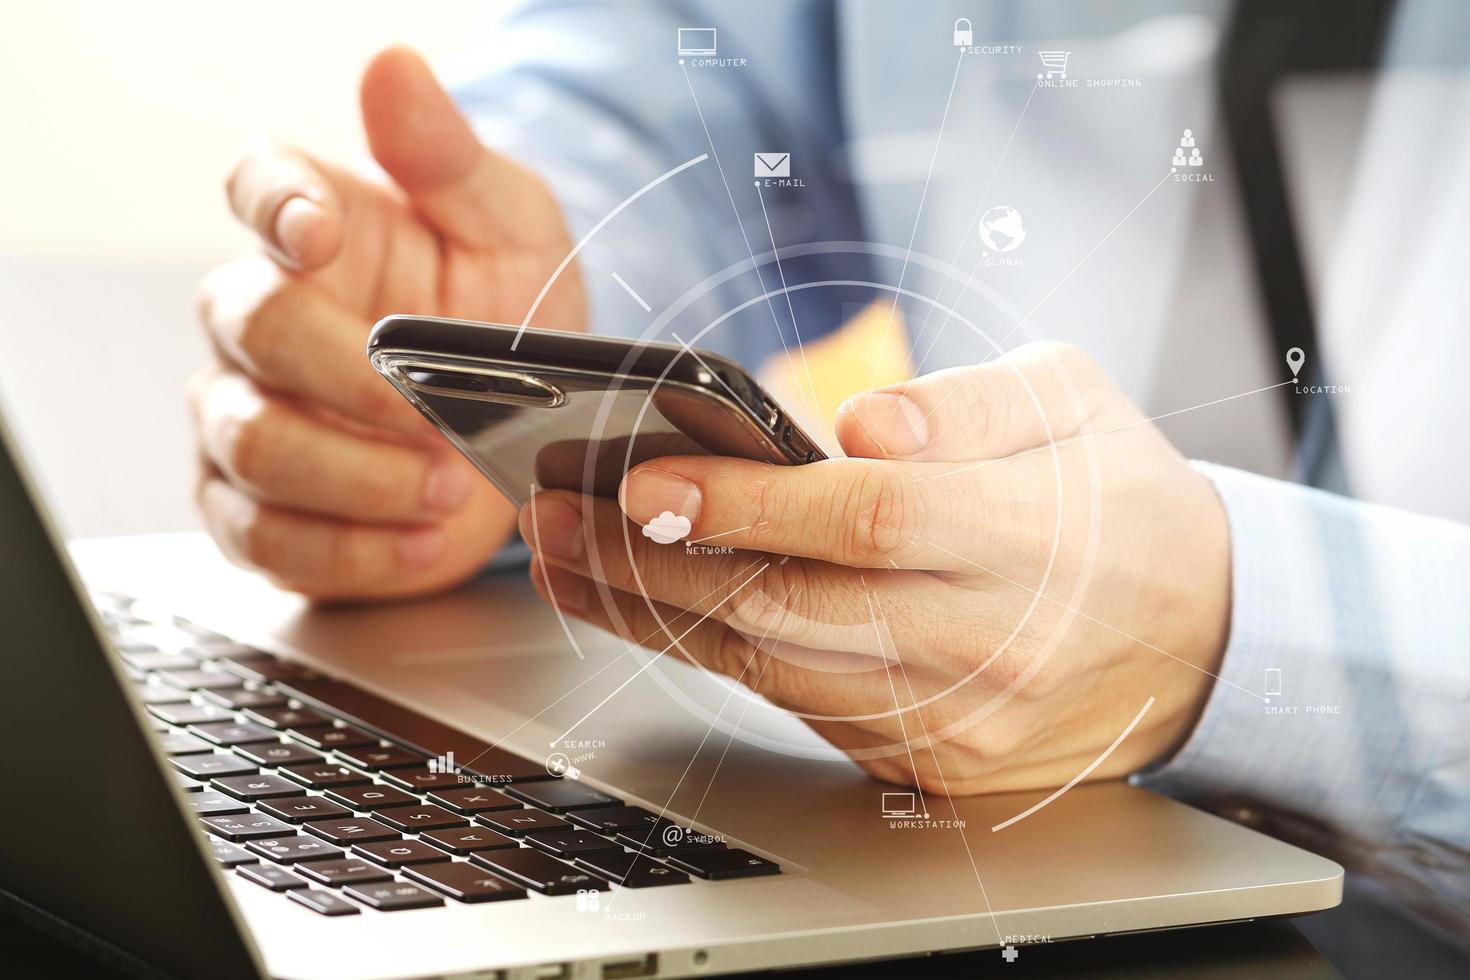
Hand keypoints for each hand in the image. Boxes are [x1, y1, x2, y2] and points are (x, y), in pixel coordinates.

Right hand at [191, 47, 583, 600]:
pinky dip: (347, 549)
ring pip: (253, 444)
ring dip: (358, 476)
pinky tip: (416, 542)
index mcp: (317, 228)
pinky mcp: (258, 508)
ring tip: (446, 489)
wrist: (532, 428)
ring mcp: (249, 413)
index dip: (277, 205)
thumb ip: (450, 160)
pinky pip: (265, 535)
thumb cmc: (509, 312)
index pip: (257, 187)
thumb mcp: (512, 229)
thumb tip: (393, 67)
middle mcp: (262, 315)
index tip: (323, 233)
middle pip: (251, 327)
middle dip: (349, 381)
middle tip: (438, 419)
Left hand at [520, 342, 1230, 794]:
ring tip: (571, 558)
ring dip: (656, 616)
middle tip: (555, 516)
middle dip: (652, 565)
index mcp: (1031, 537)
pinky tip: (658, 609)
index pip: (867, 521)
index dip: (745, 501)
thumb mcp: (1073, 401)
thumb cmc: (1123, 500)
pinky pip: (802, 707)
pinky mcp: (932, 766)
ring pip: (774, 672)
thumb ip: (965, 403)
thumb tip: (860, 424)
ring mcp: (957, 720)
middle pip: (791, 610)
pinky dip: (719, 656)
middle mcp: (988, 644)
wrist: (1199, 637)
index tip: (643, 475)